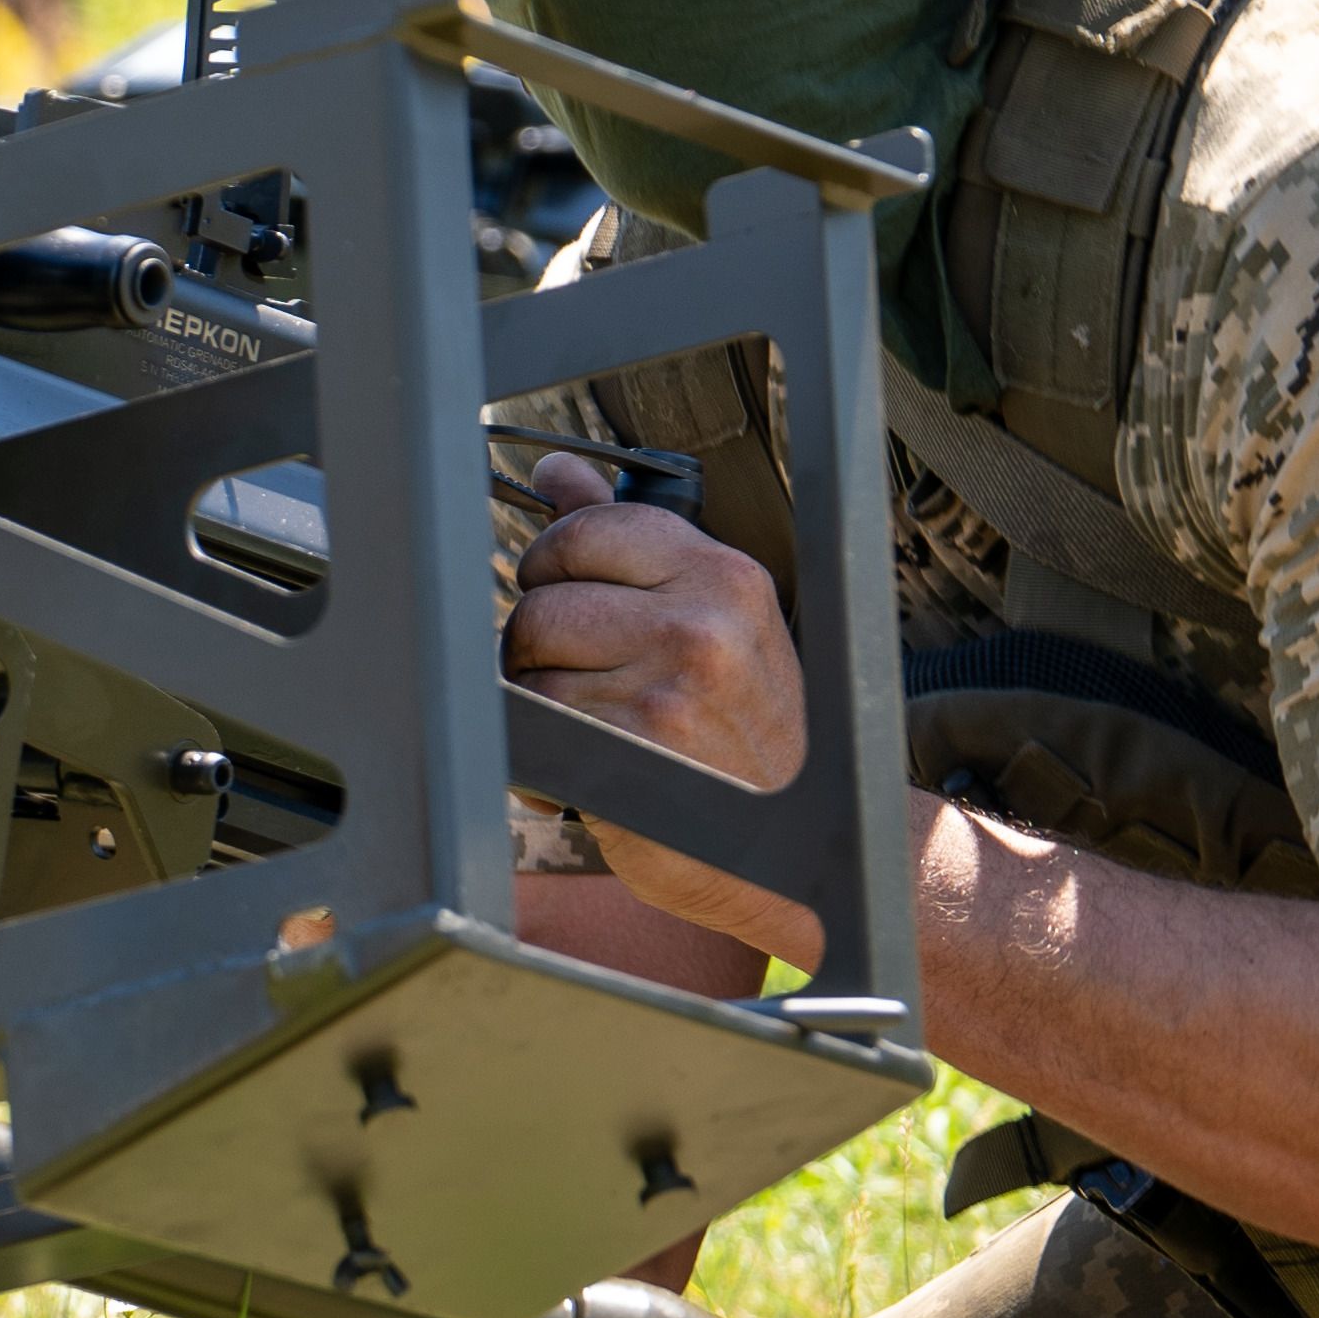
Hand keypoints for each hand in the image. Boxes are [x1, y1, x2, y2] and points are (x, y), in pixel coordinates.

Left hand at [504, 449, 809, 795]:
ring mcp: (666, 689)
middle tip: (577, 676)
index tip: (563, 591)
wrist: (787, 844)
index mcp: (724, 578)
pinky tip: (585, 766)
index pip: (587, 529)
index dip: (554, 564)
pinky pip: (536, 725)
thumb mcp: (712, 622)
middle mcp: (702, 625)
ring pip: (530, 666)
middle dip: (538, 644)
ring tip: (593, 725)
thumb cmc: (741, 733)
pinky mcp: (631, 751)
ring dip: (540, 702)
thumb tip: (555, 473)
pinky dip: (542, 753)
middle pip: (543, 602)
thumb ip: (629, 541)